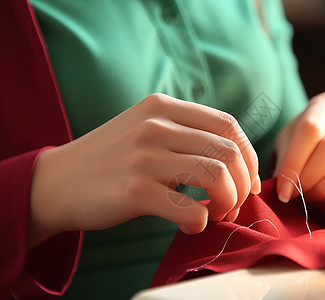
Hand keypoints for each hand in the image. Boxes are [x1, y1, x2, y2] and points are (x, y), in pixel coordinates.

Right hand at [30, 93, 259, 245]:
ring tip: (215, 213)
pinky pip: (190, 210)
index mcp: (163, 107)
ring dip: (228, 202)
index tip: (248, 180)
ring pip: (217, 177)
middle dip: (243, 185)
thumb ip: (184, 134)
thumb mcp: (145, 129)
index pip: (228, 125)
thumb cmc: (110, 160)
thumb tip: (235, 161)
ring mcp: (144, 157)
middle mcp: (156, 126)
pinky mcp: (134, 190)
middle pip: (229, 152)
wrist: (56, 182)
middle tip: (233, 204)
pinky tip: (191, 225)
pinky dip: (201, 222)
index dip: (249, 156)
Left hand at [274, 91, 324, 202]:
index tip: (282, 190)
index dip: (294, 163)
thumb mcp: (287, 142)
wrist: (323, 149)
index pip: (310, 129)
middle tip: (296, 194)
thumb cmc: (302, 143)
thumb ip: (284, 161)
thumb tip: (285, 189)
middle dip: (309, 177)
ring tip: (311, 196)